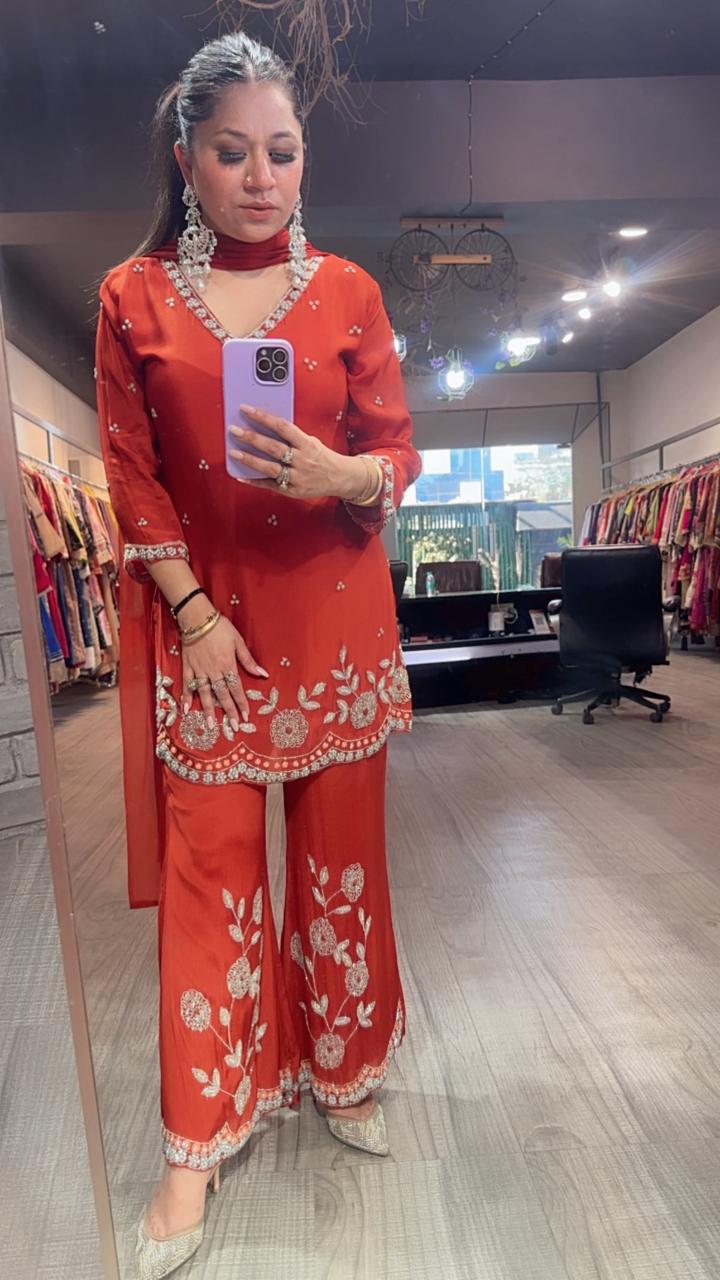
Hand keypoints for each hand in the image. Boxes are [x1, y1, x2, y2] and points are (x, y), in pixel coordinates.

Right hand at [181, 615, 267, 730]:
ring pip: (205, 693)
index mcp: (227, 665)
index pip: (236, 688)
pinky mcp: (188, 666)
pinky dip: (186, 696)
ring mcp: (199, 670)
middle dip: (229, 711)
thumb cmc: (220, 628)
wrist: (198, 618)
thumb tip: (263, 674)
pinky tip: (186, 709)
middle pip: (222, 695)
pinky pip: (187, 684)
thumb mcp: (238, 642)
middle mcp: (214, 671)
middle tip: (233, 726)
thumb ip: (248, 660)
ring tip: (211, 725)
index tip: (246, 716)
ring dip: (208, 710)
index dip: (241, 703)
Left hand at [228, 405, 366, 500]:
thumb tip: (266, 428)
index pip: (282, 427)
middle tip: (234, 430)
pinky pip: (270, 486)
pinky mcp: (292, 491)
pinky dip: (254, 481)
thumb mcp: (312, 442)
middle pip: (273, 447)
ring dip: (249, 460)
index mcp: (307, 444)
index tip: (246, 409)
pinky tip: (240, 476)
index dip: (263, 417)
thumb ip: (292, 437)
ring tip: (233, 452)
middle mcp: (302, 461)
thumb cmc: (323, 457)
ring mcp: (297, 478)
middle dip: (251, 437)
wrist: (341, 478)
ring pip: (269, 468)